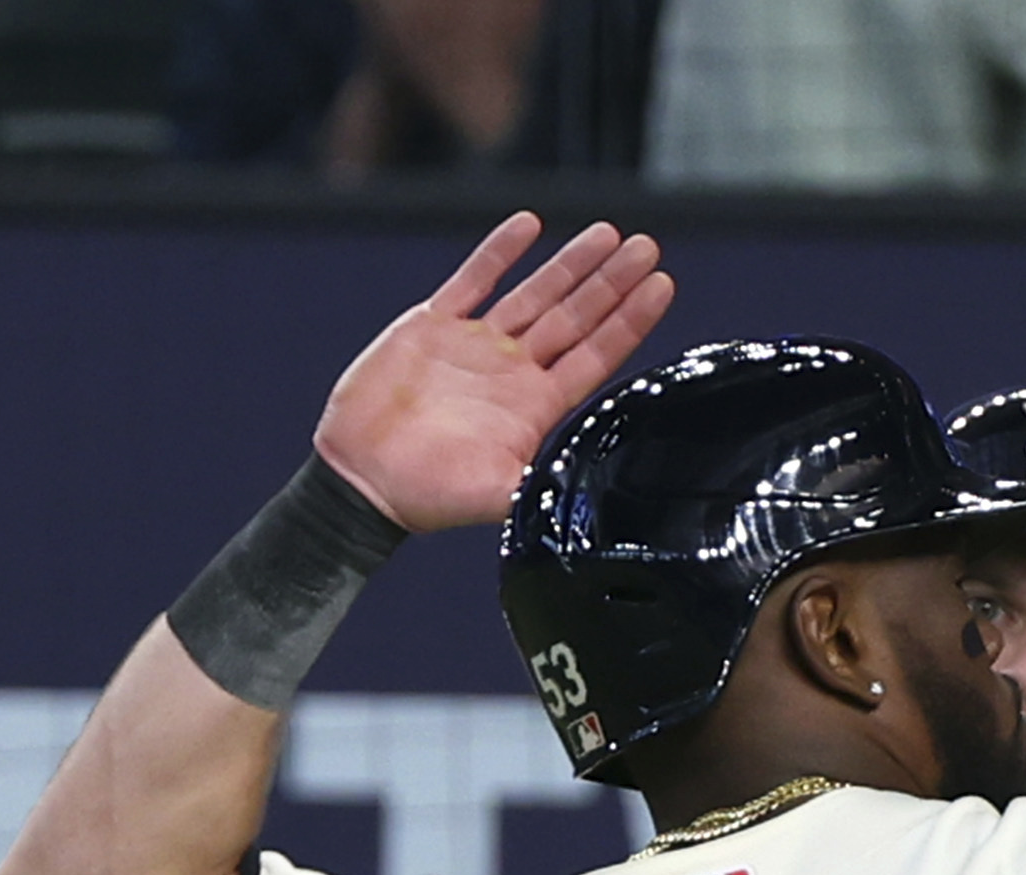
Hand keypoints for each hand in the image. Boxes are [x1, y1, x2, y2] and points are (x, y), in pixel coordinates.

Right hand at [313, 213, 673, 532]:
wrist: (364, 480)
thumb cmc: (431, 496)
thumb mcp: (502, 497)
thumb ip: (547, 488)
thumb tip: (595, 496)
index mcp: (538, 406)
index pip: (597, 355)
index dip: (629, 321)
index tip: (661, 287)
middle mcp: (515, 370)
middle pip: (576, 316)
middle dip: (612, 282)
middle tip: (649, 248)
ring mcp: (477, 344)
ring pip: (535, 292)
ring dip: (570, 263)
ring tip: (608, 234)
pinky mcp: (433, 327)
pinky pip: (473, 280)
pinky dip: (499, 252)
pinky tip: (528, 225)